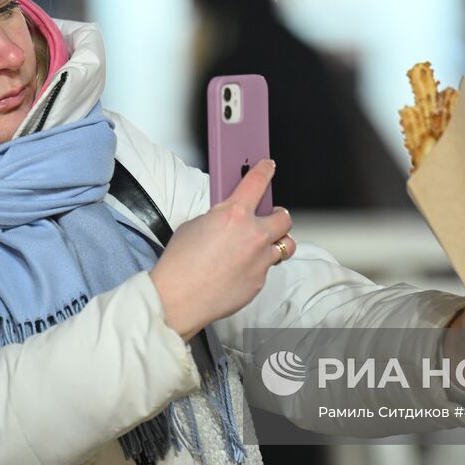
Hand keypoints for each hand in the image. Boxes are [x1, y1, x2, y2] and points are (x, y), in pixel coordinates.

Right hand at [150, 160, 293, 341]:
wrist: (179, 298)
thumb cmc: (181, 264)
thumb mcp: (195, 225)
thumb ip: (219, 217)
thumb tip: (229, 218)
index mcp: (234, 215)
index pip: (257, 182)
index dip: (265, 170)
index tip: (268, 166)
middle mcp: (253, 235)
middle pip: (284, 218)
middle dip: (278, 214)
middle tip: (270, 215)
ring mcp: (260, 260)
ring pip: (285, 245)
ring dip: (276, 241)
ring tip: (262, 243)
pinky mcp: (259, 281)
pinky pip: (267, 268)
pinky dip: (258, 265)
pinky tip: (241, 268)